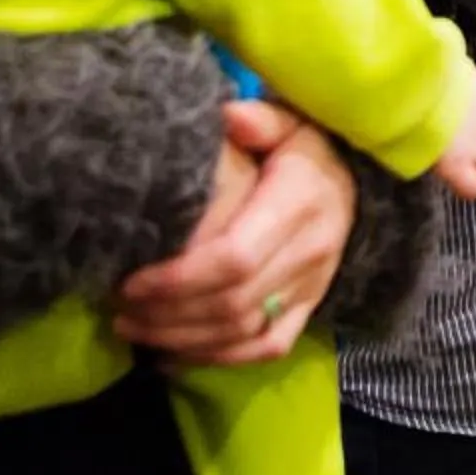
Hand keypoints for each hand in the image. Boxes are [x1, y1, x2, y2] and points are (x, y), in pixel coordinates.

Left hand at [115, 101, 355, 366]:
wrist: (357, 188)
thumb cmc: (307, 152)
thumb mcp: (291, 124)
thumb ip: (259, 119)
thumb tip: (226, 116)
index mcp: (300, 204)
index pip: (236, 257)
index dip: (179, 277)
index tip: (132, 280)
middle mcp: (310, 252)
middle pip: (232, 301)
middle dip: (168, 313)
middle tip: (119, 309)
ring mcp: (311, 287)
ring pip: (243, 332)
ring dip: (182, 339)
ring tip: (132, 328)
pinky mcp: (308, 310)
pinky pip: (264, 348)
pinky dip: (216, 358)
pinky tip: (171, 355)